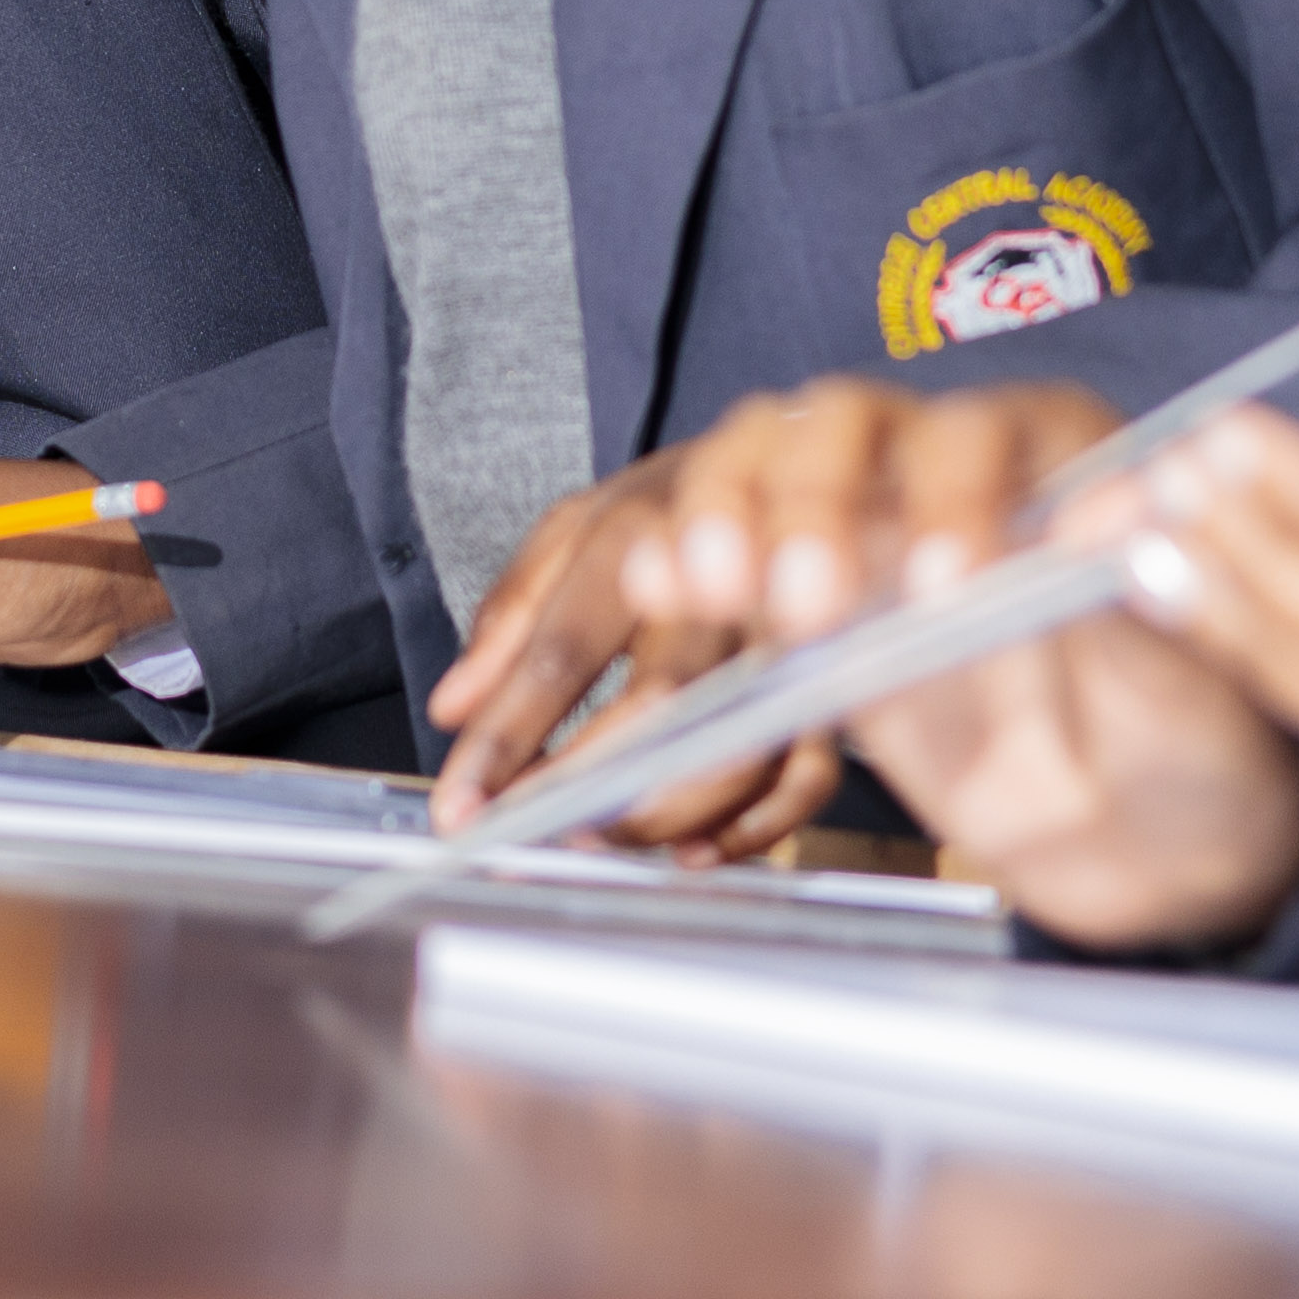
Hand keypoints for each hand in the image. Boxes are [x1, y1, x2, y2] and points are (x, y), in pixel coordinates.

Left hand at [432, 423, 956, 853]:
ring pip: (742, 738)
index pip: (562, 644)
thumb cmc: (671, 505)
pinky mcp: (846, 664)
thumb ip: (514, 612)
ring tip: (606, 839)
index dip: (509, 734)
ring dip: (669, 810)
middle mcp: (723, 565)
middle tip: (546, 834)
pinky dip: (756, 824)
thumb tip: (452, 708)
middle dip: (595, 782)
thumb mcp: (579, 528)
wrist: (813, 449)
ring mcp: (793, 615)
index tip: (462, 806)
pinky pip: (810, 768)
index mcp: (636, 525)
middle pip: (663, 697)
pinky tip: (697, 850)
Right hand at [628, 374, 1298, 946]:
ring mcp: (878, 531)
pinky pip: (737, 549)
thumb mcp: (1199, 685)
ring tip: (700, 583)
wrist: (1156, 844)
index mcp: (1069, 460)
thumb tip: (1119, 525)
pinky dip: (688, 557)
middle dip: (814, 501)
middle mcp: (964, 473)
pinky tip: (664, 585)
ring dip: (730, 511)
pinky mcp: (822, 606)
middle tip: (804, 600)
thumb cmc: (1201, 743)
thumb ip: (1149, 606)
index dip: (958, 498)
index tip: (946, 587)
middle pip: (858, 429)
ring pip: (778, 464)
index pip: (992, 436)